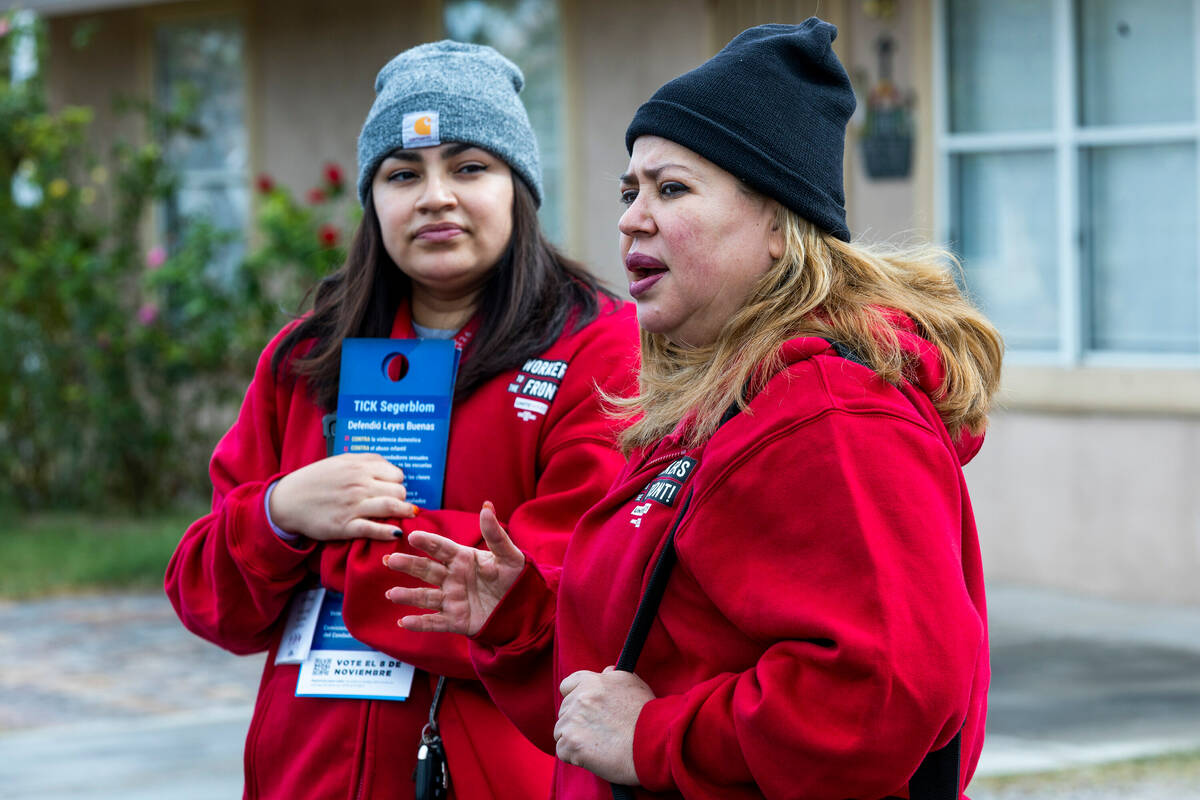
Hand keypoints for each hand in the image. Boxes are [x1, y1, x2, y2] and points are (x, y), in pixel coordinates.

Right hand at [268, 453, 415, 540]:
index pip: (395, 474)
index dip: (398, 482)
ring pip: (390, 507)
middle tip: (399, 503)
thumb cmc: (315, 480)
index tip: (394, 488)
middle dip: (402, 498)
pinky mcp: (345, 526)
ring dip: (404, 512)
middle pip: (397, 491)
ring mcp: (353, 506)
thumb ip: (366, 461)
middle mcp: (358, 485)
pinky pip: (373, 529)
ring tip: (408, 515)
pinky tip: (396, 533)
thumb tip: (390, 467)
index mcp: (358, 467)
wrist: (288, 500)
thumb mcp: (341, 461)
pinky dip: (388, 532)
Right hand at [383, 502, 524, 635]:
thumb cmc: (513, 576)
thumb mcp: (508, 555)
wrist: (523, 606)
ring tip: (391, 594)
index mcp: (462, 558)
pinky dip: (420, 623)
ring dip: (408, 596)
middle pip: (427, 570)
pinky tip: (404, 622)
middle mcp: (452, 578)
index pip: (442, 548)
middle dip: (409, 565)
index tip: (414, 536)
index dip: (428, 542)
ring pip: (426, 597)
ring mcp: (452, 599)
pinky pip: (435, 622)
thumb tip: (487, 506)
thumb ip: (495, 534)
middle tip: (391, 560)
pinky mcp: (456, 621)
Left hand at [554, 666, 653, 784]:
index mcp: (592, 682)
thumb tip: (604, 672)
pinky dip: (574, 757)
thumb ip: (614, 676)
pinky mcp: (572, 744)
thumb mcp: (633, 684)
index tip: (584, 710)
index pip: (567, 686)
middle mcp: (580, 698)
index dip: (574, 699)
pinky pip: (563, 752)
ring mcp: (574, 721)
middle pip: (564, 712)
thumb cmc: (647, 715)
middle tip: (599, 732)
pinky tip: (593, 757)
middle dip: (577, 722)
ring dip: (574, 740)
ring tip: (598, 745)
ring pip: (561, 732)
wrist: (654, 744)